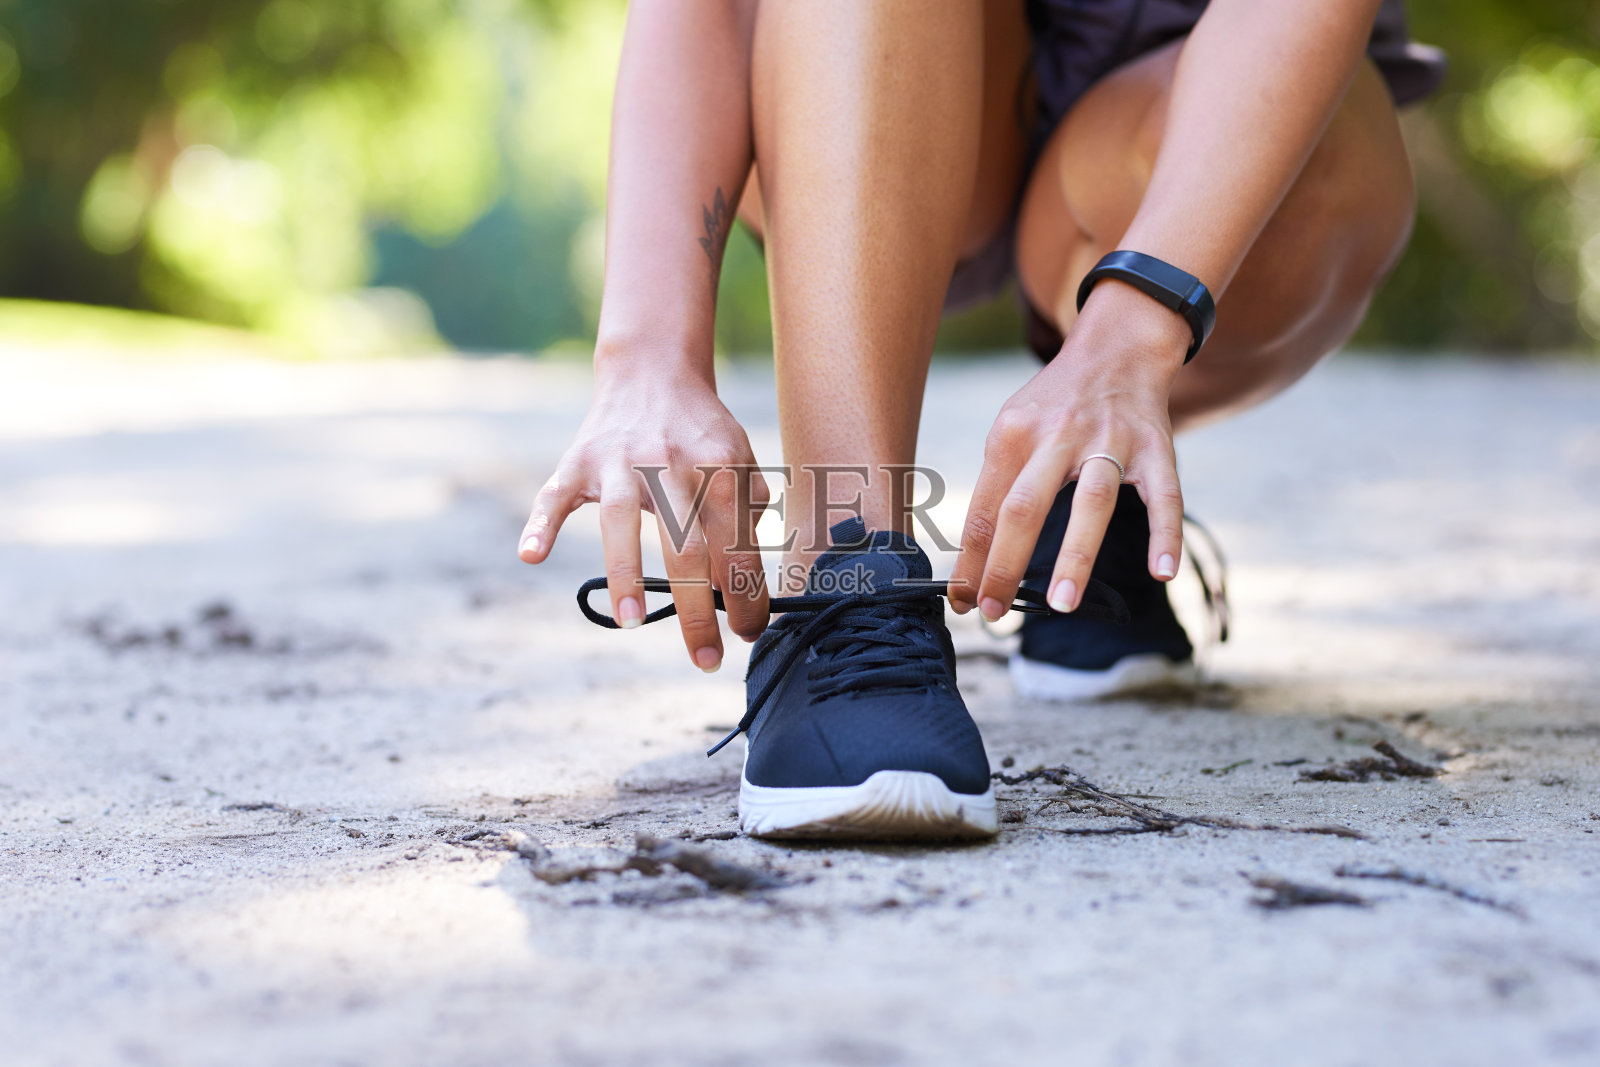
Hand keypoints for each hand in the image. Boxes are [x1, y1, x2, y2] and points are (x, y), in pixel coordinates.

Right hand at [517, 357, 769, 670]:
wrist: (653, 373)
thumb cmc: (701, 433)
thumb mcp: (742, 460)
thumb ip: (750, 513)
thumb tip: (750, 577)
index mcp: (719, 468)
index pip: (737, 547)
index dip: (746, 597)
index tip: (748, 633)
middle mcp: (671, 464)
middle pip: (687, 547)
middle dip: (699, 610)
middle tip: (707, 659)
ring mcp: (621, 462)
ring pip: (623, 521)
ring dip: (627, 573)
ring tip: (632, 622)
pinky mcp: (579, 461)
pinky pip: (556, 496)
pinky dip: (541, 524)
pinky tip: (532, 555)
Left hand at [949, 282, 1190, 619]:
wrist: (1118, 347)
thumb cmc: (1056, 404)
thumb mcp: (1014, 428)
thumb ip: (999, 484)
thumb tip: (975, 556)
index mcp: (1013, 434)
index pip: (985, 508)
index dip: (970, 559)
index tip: (960, 602)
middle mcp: (1058, 436)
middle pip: (1024, 506)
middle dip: (1005, 564)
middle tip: (993, 612)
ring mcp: (1110, 441)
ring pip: (1090, 502)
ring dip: (1074, 556)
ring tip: (1059, 606)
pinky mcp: (1156, 448)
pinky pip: (1164, 496)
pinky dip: (1165, 535)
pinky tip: (1162, 573)